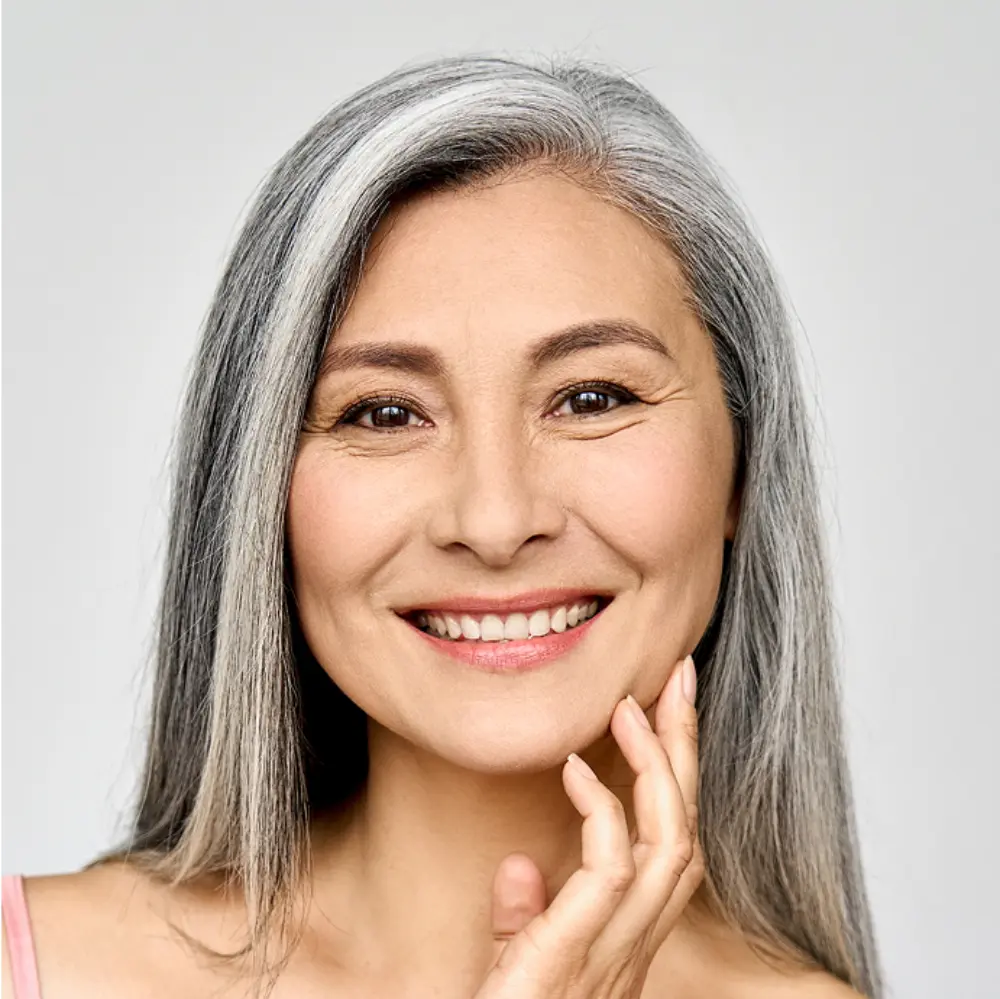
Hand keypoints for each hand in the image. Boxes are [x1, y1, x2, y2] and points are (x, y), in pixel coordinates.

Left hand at [473, 655, 703, 998]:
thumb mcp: (516, 972)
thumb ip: (525, 921)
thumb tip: (519, 864)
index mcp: (626, 940)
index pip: (673, 844)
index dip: (679, 777)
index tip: (667, 710)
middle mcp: (634, 945)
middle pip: (686, 832)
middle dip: (687, 751)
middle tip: (679, 678)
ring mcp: (612, 956)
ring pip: (670, 846)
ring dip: (658, 768)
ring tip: (633, 705)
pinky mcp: (572, 960)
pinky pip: (611, 873)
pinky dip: (602, 812)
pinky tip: (574, 767)